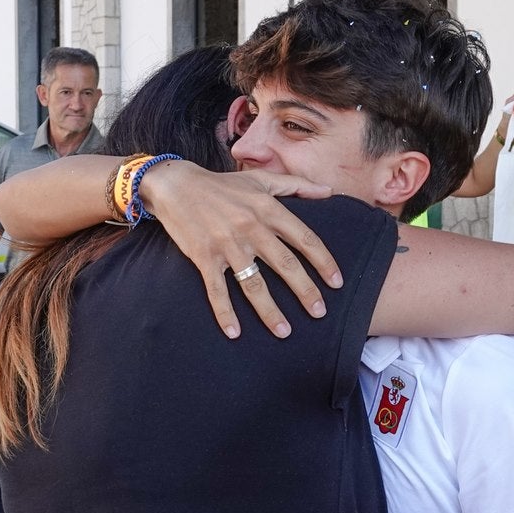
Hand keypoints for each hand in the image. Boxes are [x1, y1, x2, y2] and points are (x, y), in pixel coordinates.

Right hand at [141, 161, 341, 339]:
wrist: (176, 185)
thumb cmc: (223, 185)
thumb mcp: (261, 180)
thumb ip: (297, 185)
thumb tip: (329, 191)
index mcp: (268, 210)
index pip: (305, 238)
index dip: (324, 262)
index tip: (337, 283)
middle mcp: (251, 228)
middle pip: (285, 264)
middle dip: (305, 291)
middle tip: (320, 313)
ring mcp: (227, 244)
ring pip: (253, 283)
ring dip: (269, 311)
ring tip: (284, 332)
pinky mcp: (204, 257)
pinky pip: (217, 289)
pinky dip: (225, 312)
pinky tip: (234, 333)